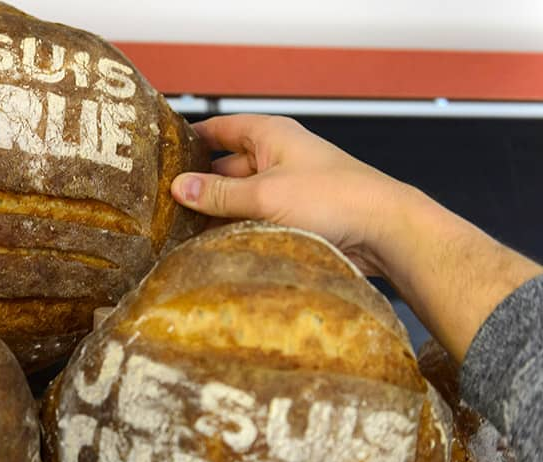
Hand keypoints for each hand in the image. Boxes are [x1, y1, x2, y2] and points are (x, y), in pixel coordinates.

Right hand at [171, 114, 541, 362]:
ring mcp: (288, 188)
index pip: (220, 128)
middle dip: (201, 186)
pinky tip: (217, 246)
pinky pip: (258, 219)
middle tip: (165, 207)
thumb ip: (217, 194)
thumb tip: (178, 187)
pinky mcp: (297, 216)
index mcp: (271, 135)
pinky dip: (240, 229)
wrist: (385, 231)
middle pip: (226, 168)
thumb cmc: (332, 199)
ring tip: (184, 232)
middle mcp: (278, 157)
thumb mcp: (263, 196)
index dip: (192, 139)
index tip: (163, 155)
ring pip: (241, 198)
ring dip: (220, 213)